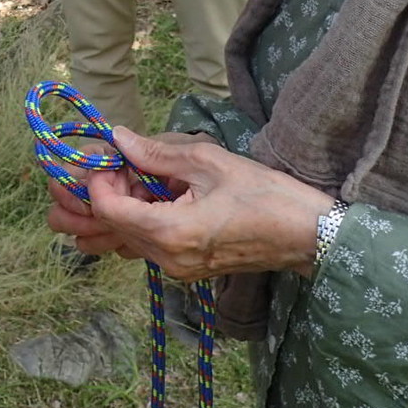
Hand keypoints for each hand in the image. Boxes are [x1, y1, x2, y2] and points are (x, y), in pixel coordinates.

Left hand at [44, 126, 335, 279]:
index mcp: (170, 232)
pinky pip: (145, 246)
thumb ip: (157, 153)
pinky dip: (137, 222)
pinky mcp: (185, 269)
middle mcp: (166, 258)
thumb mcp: (209, 162)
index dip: (99, 180)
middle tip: (117, 165)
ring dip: (118, 210)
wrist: (307, 235)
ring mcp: (175, 269)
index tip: (113, 157)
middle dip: (102, 194)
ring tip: (138, 179)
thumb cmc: (265, 193)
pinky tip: (154, 197)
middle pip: (108, 228)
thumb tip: (118, 138)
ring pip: (123, 240)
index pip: (106, 209)